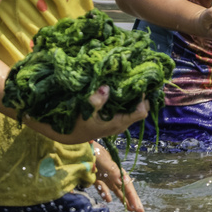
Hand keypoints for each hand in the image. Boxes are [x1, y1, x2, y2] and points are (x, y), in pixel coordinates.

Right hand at [20, 85, 149, 144]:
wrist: (67, 135)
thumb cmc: (76, 124)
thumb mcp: (84, 113)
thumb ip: (95, 101)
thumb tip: (106, 88)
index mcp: (118, 123)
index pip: (141, 111)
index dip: (143, 98)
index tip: (139, 82)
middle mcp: (121, 123)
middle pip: (140, 109)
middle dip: (140, 94)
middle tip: (137, 76)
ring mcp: (117, 122)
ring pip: (132, 108)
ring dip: (132, 96)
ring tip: (130, 79)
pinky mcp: (112, 119)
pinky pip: (125, 108)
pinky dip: (125, 99)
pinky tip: (120, 87)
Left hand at [93, 142, 143, 211]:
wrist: (78, 145)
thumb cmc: (92, 150)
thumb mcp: (103, 160)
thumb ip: (112, 171)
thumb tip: (122, 183)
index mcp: (116, 168)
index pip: (127, 185)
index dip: (133, 197)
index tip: (138, 208)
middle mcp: (111, 172)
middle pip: (124, 188)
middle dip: (131, 199)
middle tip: (140, 211)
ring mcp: (103, 175)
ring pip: (115, 189)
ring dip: (123, 198)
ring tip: (130, 209)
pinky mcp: (93, 177)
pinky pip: (101, 187)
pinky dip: (105, 193)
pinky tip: (108, 200)